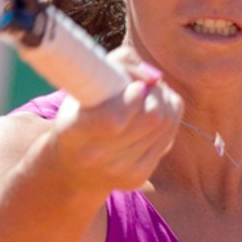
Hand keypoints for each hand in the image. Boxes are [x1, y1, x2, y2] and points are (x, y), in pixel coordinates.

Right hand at [50, 49, 182, 193]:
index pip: (116, 118)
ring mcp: (121, 170)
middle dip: (157, 94)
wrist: (73, 168)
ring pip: (165, 126)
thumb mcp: (83, 86)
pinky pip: (168, 139)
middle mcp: (98, 156)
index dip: (134, 97)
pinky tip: (156, 113)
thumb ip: (117, 65)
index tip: (135, 86)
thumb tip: (155, 76)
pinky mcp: (138, 176)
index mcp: (76, 131)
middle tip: (148, 85)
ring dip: (166, 103)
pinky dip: (169, 120)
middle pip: (152, 119)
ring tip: (153, 95)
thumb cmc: (79, 115)